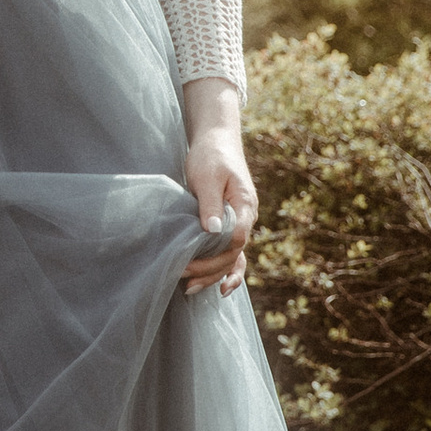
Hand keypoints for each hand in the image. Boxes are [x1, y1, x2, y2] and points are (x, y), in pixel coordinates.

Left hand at [180, 77, 254, 296]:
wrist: (216, 140)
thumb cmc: (211, 155)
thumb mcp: (207, 176)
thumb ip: (210, 203)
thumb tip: (213, 231)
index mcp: (245, 206)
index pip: (236, 240)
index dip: (214, 257)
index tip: (188, 264)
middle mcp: (246, 218)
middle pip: (233, 254)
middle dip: (209, 270)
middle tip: (183, 279)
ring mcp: (239, 223)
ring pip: (232, 257)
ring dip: (214, 275)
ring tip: (191, 289)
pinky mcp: (229, 224)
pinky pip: (231, 252)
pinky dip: (224, 269)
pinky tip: (216, 286)